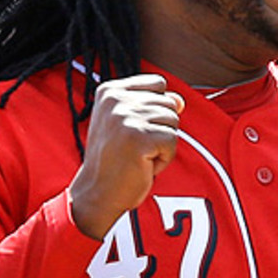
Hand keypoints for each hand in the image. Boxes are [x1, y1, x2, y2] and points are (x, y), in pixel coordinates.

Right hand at [69, 74, 184, 238]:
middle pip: (169, 103)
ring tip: (137, 156)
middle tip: (134, 147)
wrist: (97, 192)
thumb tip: (180, 101)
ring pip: (173, 122)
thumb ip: (152, 105)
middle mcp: (116, 100)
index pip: (158, 84)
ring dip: (162, 145)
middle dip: (160, 129)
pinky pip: (172, 142)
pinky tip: (142, 165)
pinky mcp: (140, 137)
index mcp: (110, 91)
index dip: (156, 109)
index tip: (133, 130)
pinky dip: (163, 159)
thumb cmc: (114, 160)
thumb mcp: (128, 123)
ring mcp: (127, 117)